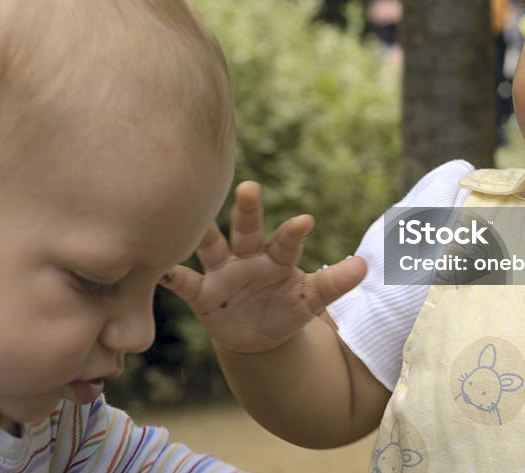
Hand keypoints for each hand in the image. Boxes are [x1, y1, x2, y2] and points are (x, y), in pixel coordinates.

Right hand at [161, 181, 366, 354]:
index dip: (293, 233)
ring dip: (203, 232)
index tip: (305, 221)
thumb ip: (334, 283)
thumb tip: (365, 265)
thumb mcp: (311, 300)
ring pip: (212, 245)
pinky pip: (183, 282)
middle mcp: (247, 257)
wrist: (257, 336)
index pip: (286, 242)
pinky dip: (170, 275)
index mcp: (276, 257)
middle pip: (247, 229)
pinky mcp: (200, 292)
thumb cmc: (286, 309)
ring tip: (193, 216)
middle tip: (251, 187)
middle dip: (248, 209)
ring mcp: (221, 272)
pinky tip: (159, 268)